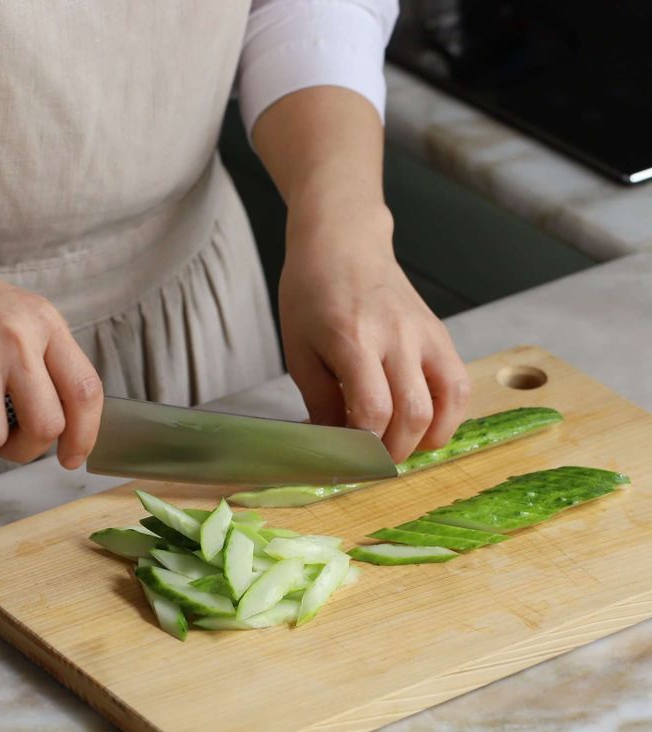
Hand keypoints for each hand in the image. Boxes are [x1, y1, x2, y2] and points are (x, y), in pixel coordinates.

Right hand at [0, 205, 102, 467]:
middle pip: (46, 425)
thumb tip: (64, 426)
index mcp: (45, 323)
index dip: (84, 434)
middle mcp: (17, 336)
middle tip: (4, 441)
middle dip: (24, 449)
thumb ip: (43, 362)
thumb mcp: (17, 316)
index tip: (73, 457)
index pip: (85, 390)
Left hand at [279, 201, 470, 463]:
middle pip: (414, 414)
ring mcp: (425, 333)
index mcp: (352, 338)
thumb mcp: (299, 350)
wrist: (343, 243)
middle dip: (395, 451)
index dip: (365, 446)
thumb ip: (319, 401)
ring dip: (429, 438)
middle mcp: (396, 335)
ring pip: (448, 402)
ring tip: (403, 445)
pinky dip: (449, 414)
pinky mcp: (441, 333)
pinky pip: (459, 383)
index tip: (350, 461)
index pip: (373, 408)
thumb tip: (336, 447)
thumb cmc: (311, 295)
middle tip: (374, 460)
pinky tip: (426, 424)